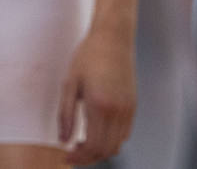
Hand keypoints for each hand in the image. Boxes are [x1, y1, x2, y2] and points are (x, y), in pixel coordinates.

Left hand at [57, 26, 135, 164]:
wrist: (113, 39)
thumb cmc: (88, 56)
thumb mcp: (69, 83)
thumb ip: (65, 114)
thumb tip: (63, 140)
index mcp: (99, 106)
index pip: (92, 146)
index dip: (79, 157)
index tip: (66, 157)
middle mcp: (118, 112)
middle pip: (106, 150)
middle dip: (88, 158)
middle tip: (72, 154)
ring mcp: (129, 110)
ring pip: (117, 145)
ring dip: (100, 151)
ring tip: (82, 145)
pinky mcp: (133, 106)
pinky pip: (124, 134)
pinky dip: (111, 141)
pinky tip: (96, 133)